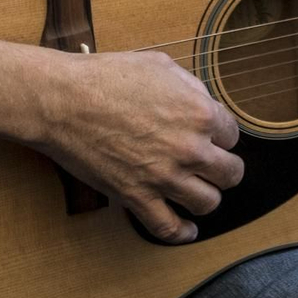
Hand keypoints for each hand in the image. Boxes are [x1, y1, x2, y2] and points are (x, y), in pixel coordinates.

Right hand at [36, 49, 242, 243]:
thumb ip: (190, 87)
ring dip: (206, 196)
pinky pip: (168, 227)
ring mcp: (164, 177)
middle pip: (229, 173)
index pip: (232, 135)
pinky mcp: (137, 197)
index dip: (222, 135)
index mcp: (199, 113)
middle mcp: (189, 148)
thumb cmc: (107, 76)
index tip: (212, 138)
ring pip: (207, 202)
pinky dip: (182, 232)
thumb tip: (203, 103)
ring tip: (199, 190)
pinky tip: (187, 229)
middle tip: (213, 166)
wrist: (65, 101)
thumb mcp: (160, 65)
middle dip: (224, 168)